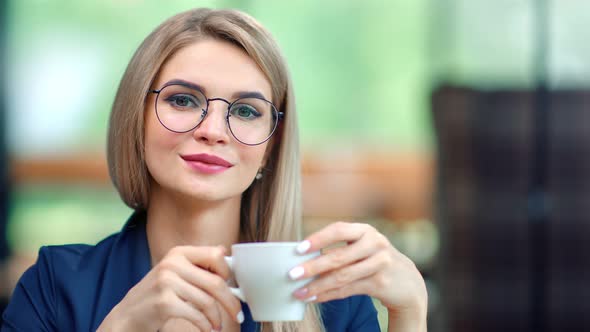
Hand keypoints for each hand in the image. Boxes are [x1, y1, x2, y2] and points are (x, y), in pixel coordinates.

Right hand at [97, 245, 242, 331]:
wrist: (127, 316)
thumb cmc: (156, 295)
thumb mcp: (174, 273)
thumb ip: (197, 266)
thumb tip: (225, 256)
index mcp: (179, 253)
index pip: (216, 255)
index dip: (228, 272)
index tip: (232, 286)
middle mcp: (173, 264)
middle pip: (216, 282)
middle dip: (231, 301)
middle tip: (237, 313)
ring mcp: (167, 282)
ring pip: (208, 301)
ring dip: (217, 318)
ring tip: (217, 325)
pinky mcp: (164, 302)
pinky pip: (196, 315)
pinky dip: (205, 325)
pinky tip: (207, 329)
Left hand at [289, 222, 427, 327]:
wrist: (407, 281)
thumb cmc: (374, 261)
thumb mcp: (363, 248)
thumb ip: (340, 249)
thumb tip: (303, 259)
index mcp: (365, 231)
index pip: (339, 230)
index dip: (318, 238)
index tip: (299, 249)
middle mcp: (375, 244)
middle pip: (339, 256)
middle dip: (313, 267)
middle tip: (292, 274)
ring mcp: (380, 263)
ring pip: (342, 276)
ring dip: (317, 286)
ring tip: (299, 292)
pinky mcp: (381, 283)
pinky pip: (348, 290)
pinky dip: (329, 295)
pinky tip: (315, 298)